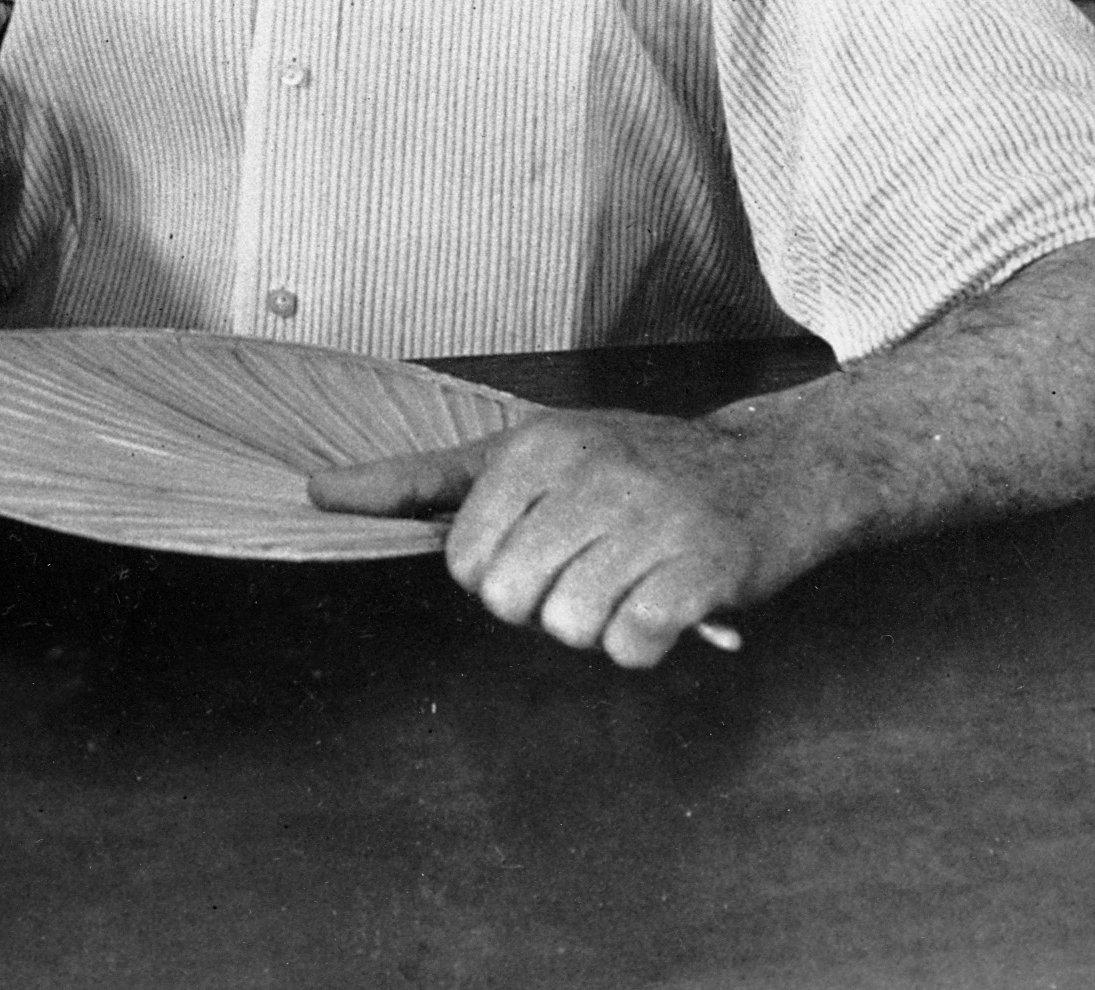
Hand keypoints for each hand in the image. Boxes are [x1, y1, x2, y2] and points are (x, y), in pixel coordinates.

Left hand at [309, 410, 800, 668]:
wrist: (777, 467)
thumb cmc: (638, 464)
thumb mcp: (528, 449)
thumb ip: (422, 480)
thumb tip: (317, 492)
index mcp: (537, 446)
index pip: (463, 559)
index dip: (497, 577)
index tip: (543, 551)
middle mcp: (590, 474)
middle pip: (509, 599)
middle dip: (543, 607)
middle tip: (589, 573)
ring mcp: (650, 520)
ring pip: (568, 627)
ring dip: (596, 629)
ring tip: (630, 585)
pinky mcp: (704, 569)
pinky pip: (632, 646)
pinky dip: (642, 647)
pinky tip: (665, 610)